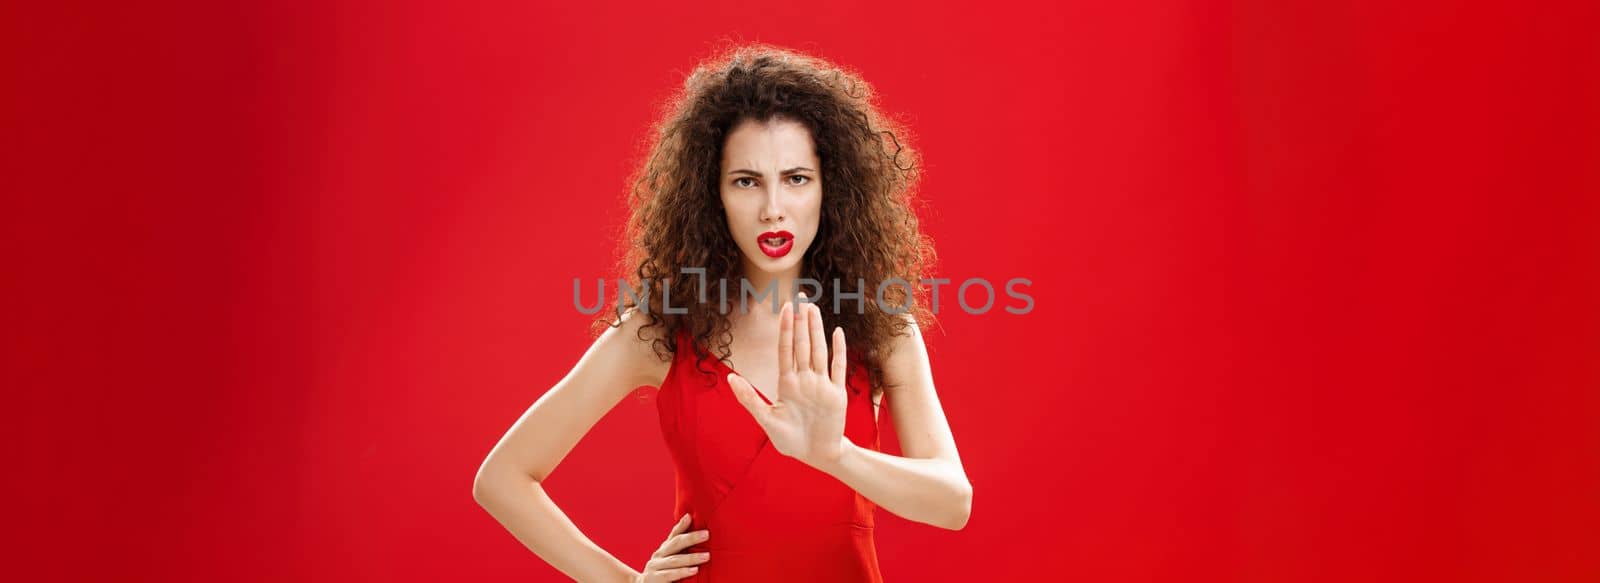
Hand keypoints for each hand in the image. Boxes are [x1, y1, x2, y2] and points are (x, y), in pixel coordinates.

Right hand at [635, 514, 708, 581]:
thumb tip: (689, 521)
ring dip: (691, 558)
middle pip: (675, 545)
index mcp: (663, 550)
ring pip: (674, 560)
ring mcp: (655, 567)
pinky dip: (682, 572)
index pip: (673, 536)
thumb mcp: (668, 559)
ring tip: (706, 556)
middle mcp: (658, 556)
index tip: (691, 517)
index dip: (681, 526)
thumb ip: (678, 546)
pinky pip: (670, 575)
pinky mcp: (655, 580)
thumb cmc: (661, 573)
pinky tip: (694, 570)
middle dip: (691, 538)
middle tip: (706, 534)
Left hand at [727, 296, 850, 469]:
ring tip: (814, 309)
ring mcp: (822, 385)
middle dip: (802, 321)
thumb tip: (730, 378)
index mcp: (787, 383)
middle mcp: (805, 380)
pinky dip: (839, 351)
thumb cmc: (791, 440)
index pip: (786, 349)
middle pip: (803, 345)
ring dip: (817, 330)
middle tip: (801, 297)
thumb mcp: (766, 419)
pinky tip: (837, 333)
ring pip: (819, 351)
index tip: (785, 308)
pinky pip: (838, 368)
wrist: (817, 456)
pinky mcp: (837, 394)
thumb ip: (749, 398)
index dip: (786, 328)